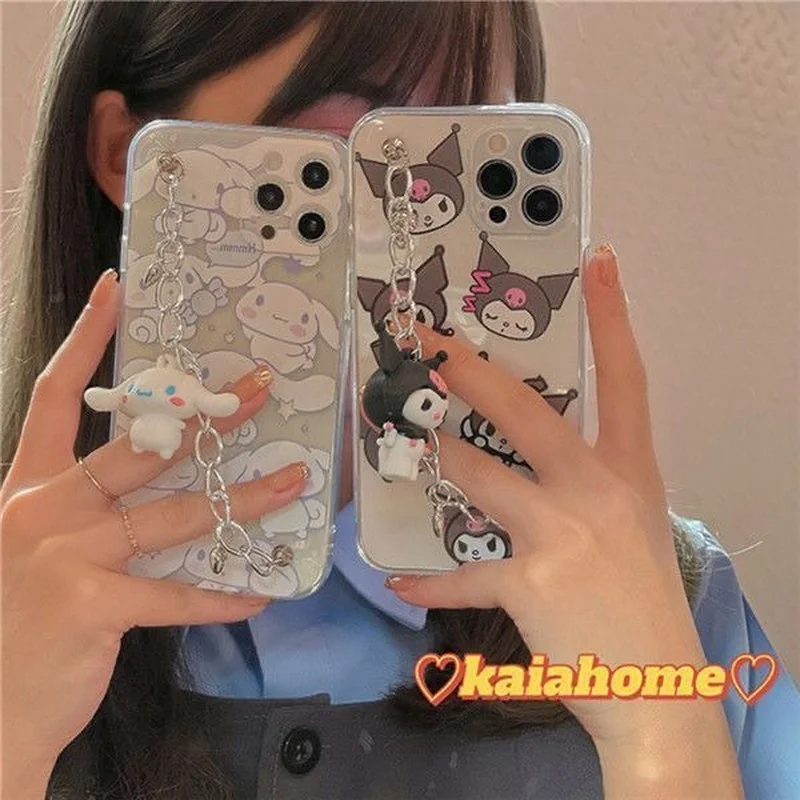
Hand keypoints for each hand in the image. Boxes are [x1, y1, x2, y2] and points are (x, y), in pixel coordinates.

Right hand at [0, 270, 306, 796]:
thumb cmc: (22, 618)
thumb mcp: (48, 545)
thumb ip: (97, 509)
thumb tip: (174, 481)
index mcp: (30, 485)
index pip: (57, 394)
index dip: (86, 339)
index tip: (116, 289)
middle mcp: (45, 507)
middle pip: (140, 446)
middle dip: (206, 418)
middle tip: (260, 392)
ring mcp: (66, 553)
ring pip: (174, 515)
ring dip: (241, 501)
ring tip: (290, 484)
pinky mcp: (93, 604)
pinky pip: (175, 596)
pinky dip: (218, 596)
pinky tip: (257, 592)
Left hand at [389, 245, 742, 797]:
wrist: (657, 685)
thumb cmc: (643, 598)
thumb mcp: (632, 525)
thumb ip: (585, 484)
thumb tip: (528, 460)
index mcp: (630, 472)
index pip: (627, 380)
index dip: (613, 319)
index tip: (600, 263)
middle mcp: (596, 491)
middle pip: (527, 413)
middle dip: (470, 374)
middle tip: (429, 343)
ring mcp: (560, 535)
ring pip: (480, 477)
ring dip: (438, 457)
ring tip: (406, 443)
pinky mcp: (527, 583)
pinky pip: (464, 578)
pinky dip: (432, 583)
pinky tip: (401, 582)